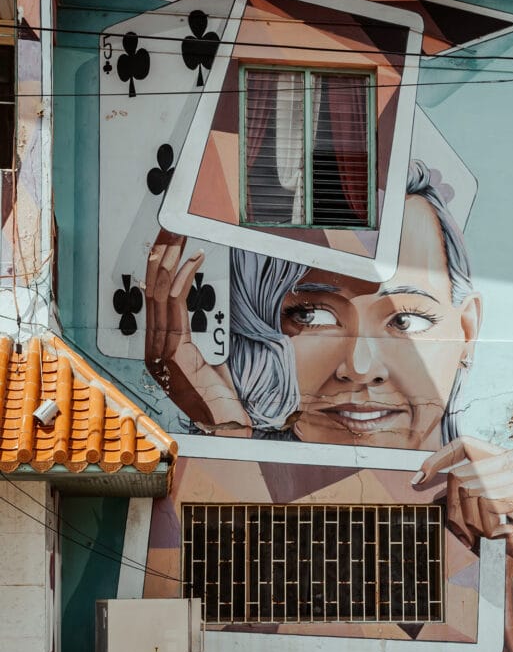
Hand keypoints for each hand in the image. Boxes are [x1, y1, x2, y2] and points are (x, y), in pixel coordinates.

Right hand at [145, 231, 250, 433]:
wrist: (224, 424)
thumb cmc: (219, 398)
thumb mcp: (206, 364)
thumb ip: (196, 343)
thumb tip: (196, 322)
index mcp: (157, 348)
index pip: (153, 298)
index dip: (157, 268)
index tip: (166, 243)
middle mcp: (152, 346)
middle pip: (151, 289)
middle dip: (159, 255)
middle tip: (168, 227)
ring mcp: (159, 348)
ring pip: (158, 291)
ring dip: (169, 259)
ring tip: (178, 235)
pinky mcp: (174, 349)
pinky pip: (174, 304)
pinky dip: (184, 277)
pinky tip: (194, 259)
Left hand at [414, 436, 512, 576]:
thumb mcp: (500, 523)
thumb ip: (474, 504)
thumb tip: (434, 493)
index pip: (466, 445)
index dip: (438, 459)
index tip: (417, 479)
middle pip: (460, 474)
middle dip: (453, 512)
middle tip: (471, 540)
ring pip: (468, 490)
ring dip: (471, 524)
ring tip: (494, 542)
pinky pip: (486, 502)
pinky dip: (487, 527)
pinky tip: (506, 538)